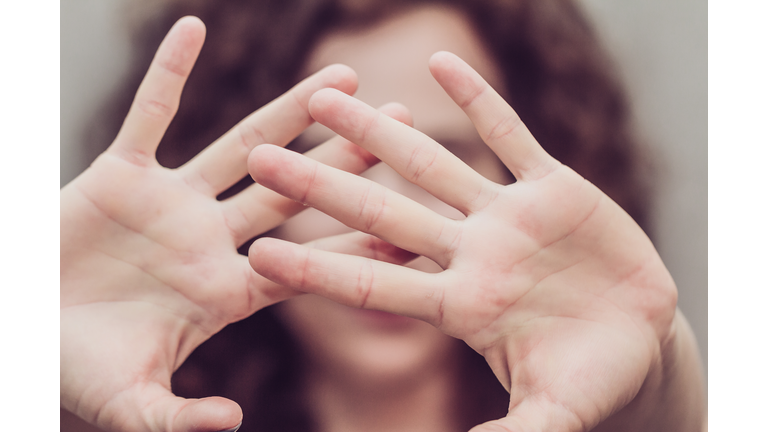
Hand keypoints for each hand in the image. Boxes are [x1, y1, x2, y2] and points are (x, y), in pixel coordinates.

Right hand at [60, 16, 412, 431]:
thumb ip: (179, 419)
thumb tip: (233, 421)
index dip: (358, 246)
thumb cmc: (72, 371)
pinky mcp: (120, 176)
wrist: (20, 331)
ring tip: (343, 77)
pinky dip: (167, 74)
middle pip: (294, 192)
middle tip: (401, 124)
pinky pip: (148, 114)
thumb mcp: (129, 403)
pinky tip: (192, 29)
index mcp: (226, 291)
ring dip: (291, 111)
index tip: (413, 224)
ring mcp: (170, 203)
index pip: (308, 263)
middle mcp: (210, 239)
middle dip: (347, 161)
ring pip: (242, 145)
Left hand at [248, 52, 701, 430]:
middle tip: (257, 156)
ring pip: (431, 164)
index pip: (373, 284)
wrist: (640, 339)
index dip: (317, 269)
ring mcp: (507, 217)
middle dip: (321, 185)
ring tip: (324, 96)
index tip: (259, 251)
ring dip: (379, 130)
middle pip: (381, 212)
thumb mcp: (554, 414)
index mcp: (460, 307)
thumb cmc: (592, 382)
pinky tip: (439, 62)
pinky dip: (477, 100)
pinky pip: (510, 135)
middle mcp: (470, 255)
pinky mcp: (552, 189)